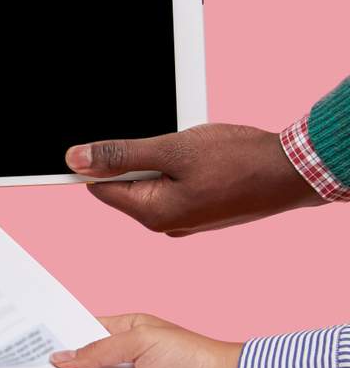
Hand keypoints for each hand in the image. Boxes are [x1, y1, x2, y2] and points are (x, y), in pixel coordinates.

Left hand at [66, 123, 322, 234]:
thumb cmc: (240, 160)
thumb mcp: (171, 149)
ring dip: (161, 160)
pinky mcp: (201, 212)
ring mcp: (186, 221)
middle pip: (126, 184)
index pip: (101, 187)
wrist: (293, 170)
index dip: (95, 162)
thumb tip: (75, 159)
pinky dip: (179, 168)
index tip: (99, 143)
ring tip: (189, 150)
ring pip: (153, 182)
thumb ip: (121, 154)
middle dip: (136, 158)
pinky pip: (175, 186)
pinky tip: (200, 157)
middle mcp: (166, 225)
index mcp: (153, 214)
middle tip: (165, 142)